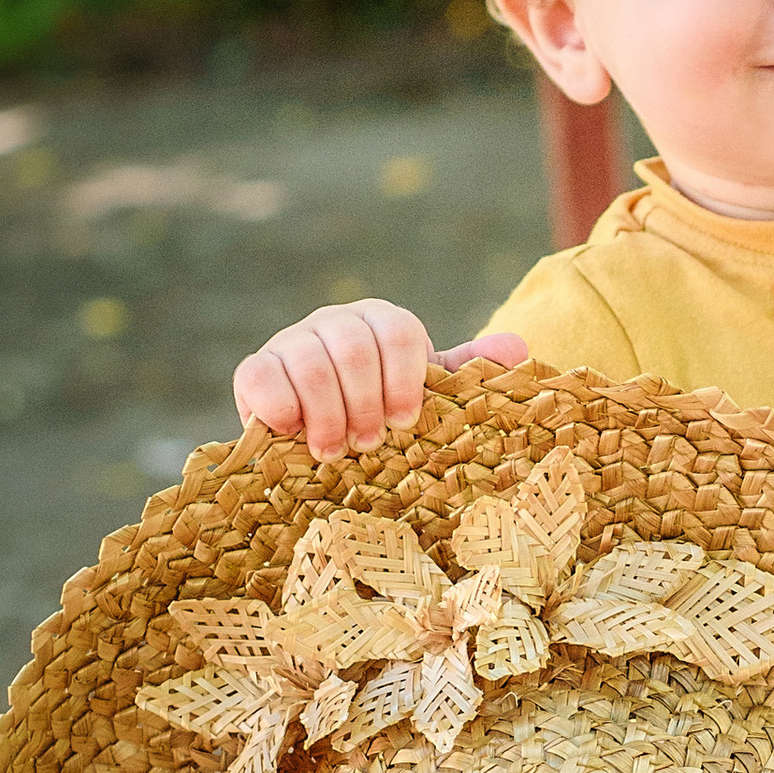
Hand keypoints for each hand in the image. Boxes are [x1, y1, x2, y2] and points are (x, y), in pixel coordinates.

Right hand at [231, 303, 528, 460]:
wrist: (323, 433)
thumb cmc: (385, 410)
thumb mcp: (427, 392)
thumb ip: (466, 371)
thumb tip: (518, 351)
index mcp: (382, 321)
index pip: (398, 331)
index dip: (404, 379)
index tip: (405, 421)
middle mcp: (335, 322)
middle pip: (353, 346)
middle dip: (365, 402)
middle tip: (371, 443)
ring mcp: (291, 341)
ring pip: (309, 362)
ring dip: (327, 414)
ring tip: (336, 451)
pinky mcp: (255, 369)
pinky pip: (260, 376)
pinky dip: (281, 409)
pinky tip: (295, 435)